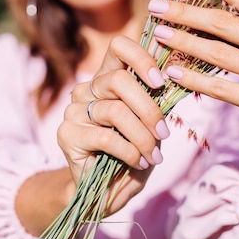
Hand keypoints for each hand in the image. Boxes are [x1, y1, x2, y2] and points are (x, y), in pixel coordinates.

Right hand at [57, 35, 168, 214]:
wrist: (108, 191)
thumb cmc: (134, 153)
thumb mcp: (150, 123)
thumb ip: (155, 99)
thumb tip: (172, 75)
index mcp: (107, 78)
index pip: (118, 47)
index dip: (141, 58)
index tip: (160, 82)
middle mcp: (87, 89)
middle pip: (118, 80)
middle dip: (148, 108)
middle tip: (164, 132)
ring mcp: (73, 110)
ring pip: (115, 111)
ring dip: (142, 136)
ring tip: (153, 155)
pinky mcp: (66, 134)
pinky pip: (106, 137)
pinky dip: (129, 151)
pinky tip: (138, 162)